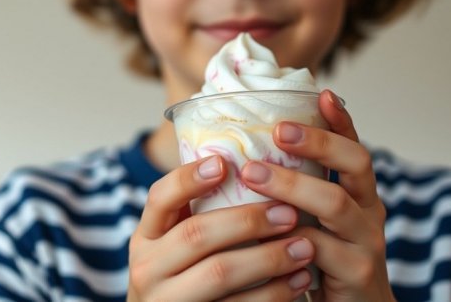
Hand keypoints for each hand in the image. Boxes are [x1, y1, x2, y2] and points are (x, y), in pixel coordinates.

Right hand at [127, 156, 315, 300]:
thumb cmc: (181, 277)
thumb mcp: (173, 246)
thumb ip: (196, 216)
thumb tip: (248, 167)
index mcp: (145, 237)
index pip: (160, 198)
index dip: (190, 178)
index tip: (225, 163)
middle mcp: (148, 268)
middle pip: (197, 234)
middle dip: (247, 221)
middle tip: (288, 213)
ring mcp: (168, 301)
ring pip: (220, 273)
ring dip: (269, 258)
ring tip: (304, 247)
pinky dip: (273, 293)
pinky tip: (298, 280)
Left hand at [241, 89, 394, 301]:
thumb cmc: (321, 260)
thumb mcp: (312, 221)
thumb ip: (294, 195)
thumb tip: (245, 159)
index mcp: (358, 194)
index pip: (353, 147)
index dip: (340, 121)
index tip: (322, 94)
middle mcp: (368, 211)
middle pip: (356, 163)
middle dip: (317, 142)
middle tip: (278, 130)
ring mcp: (366, 241)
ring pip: (334, 203)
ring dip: (291, 185)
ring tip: (252, 172)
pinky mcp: (356, 273)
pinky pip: (319, 249)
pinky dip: (287, 237)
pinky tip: (260, 230)